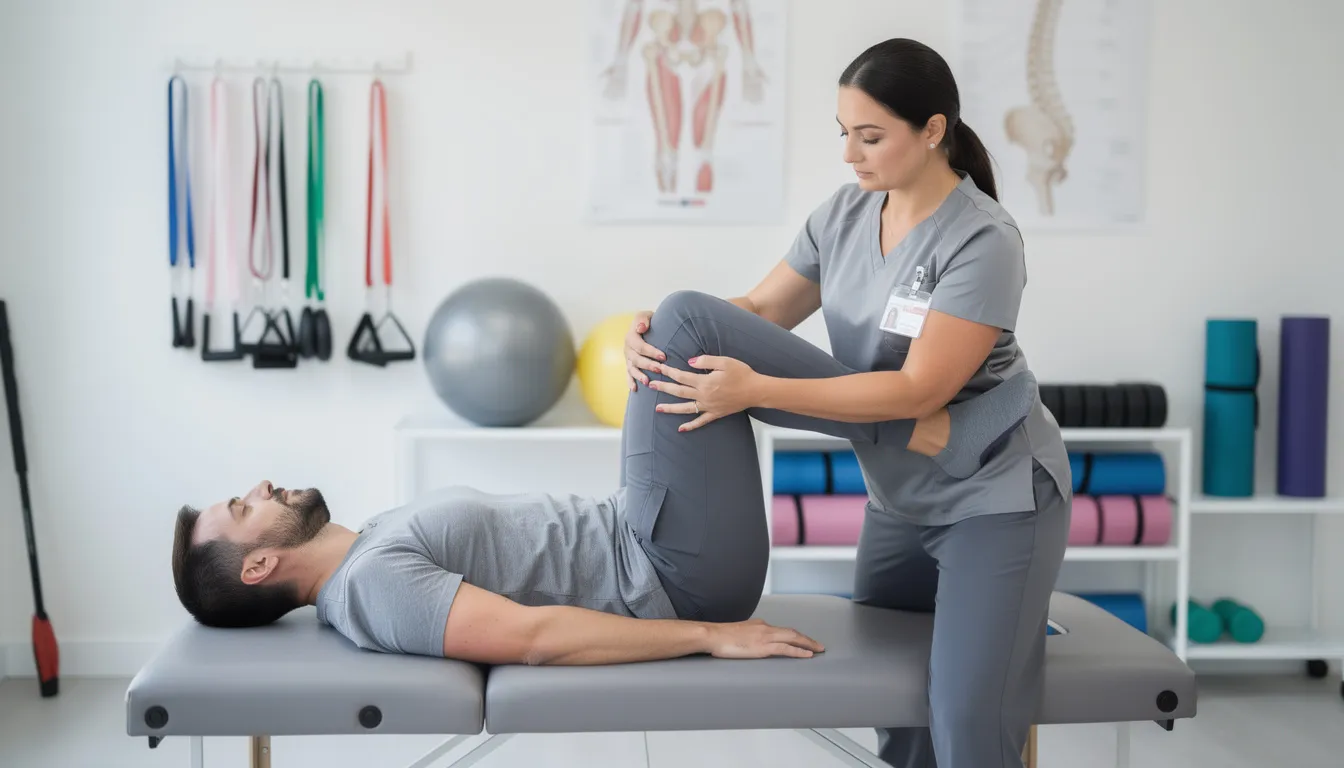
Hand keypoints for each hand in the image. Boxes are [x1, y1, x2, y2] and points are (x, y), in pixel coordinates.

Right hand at [623, 310, 665, 390]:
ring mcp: (627, 357)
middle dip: (648, 365)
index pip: (640, 346)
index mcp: (631, 336)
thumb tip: (640, 328)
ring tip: (647, 382)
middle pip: (636, 359)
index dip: (651, 352)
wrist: (644, 326)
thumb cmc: (648, 321)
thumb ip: (643, 319)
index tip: (664, 356)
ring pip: (632, 368)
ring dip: (639, 375)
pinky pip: (628, 374)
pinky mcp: (629, 364)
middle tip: (660, 369)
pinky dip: (630, 382)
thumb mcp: (645, 315)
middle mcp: (627, 348)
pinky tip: (635, 389)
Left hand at [652, 355, 759, 430]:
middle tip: (650, 385)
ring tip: (657, 409)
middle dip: (664, 388)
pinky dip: (690, 426)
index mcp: (705, 382)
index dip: (668, 371)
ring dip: (670, 408)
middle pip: (679, 391)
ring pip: (685, 408)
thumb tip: (689, 361)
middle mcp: (704, 396)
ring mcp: (709, 406)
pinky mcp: (716, 414)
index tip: (658, 368)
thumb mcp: (724, 361)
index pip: (681, 376)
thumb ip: (705, 360)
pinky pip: (701, 421)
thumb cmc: (742, 373)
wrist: (756, 391)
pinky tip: (681, 429)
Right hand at [704, 618, 824, 658]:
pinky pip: (786, 648)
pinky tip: (807, 655)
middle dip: (807, 639)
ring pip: (793, 638)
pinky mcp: (763, 647)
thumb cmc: (721, 637)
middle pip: (792, 632)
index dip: (795, 636)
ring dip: (808, 644)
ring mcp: (765, 637)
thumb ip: (748, 637)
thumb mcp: (738, 634)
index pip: (782, 630)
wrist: (713, 635)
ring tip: (818, 650)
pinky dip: (799, 651)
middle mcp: (765, 628)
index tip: (804, 641)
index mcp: (759, 625)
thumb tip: (751, 644)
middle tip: (819, 646)